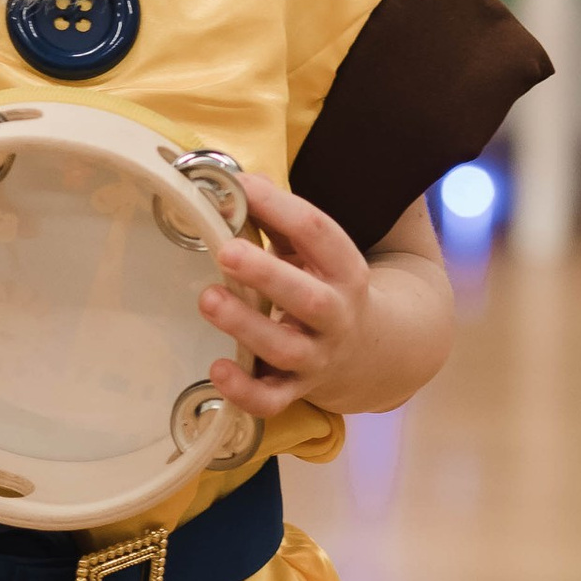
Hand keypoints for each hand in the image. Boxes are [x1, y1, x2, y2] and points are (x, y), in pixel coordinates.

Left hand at [196, 174, 375, 418]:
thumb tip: (235, 180)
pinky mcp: (297, 391)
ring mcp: (317, 357)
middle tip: (225, 251)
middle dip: (266, 274)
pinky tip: (217, 369)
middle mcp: (336, 315)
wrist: (373, 352)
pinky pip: (272, 400)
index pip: (319, 233)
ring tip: (208, 299)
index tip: (241, 187)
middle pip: (307, 298)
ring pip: (285, 349)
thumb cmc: (324, 286)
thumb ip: (279, 221)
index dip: (281, 207)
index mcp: (344, 270)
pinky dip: (245, 391)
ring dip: (246, 326)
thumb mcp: (314, 253)